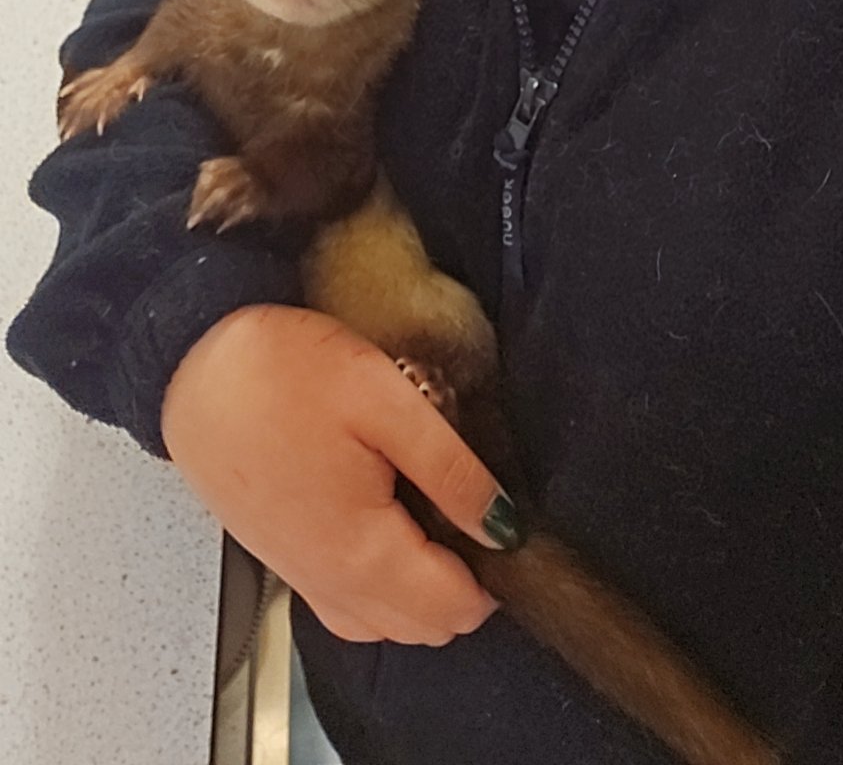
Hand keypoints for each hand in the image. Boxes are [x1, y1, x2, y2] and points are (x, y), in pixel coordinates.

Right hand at [161, 304, 508, 642]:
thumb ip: (450, 471)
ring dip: (423, 592)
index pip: (455, 608)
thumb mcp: (387, 399)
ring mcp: (301, 572)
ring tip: (436, 517)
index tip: (500, 515)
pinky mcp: (281, 553)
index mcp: (361, 551)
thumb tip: (504, 525)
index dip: (493, 570)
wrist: (192, 362)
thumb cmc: (282, 371)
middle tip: (470, 507)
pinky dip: (380, 591)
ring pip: (384, 623)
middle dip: (463, 584)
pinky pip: (345, 605)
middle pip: (423, 626)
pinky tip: (386, 535)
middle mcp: (329, 580)